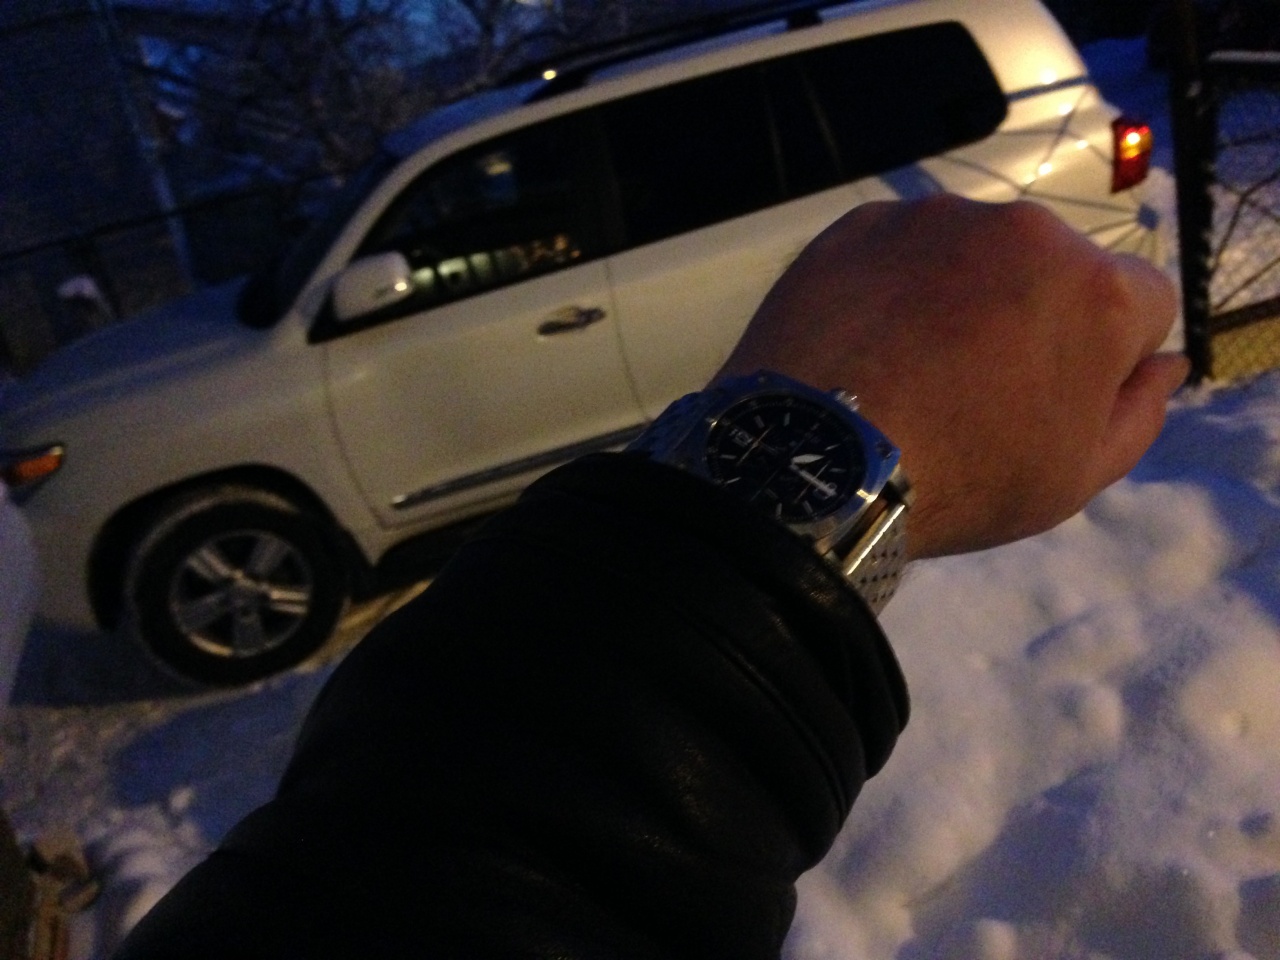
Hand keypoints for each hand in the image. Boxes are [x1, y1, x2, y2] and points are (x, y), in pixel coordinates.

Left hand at [715, 196, 1186, 558]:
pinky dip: (893, 284)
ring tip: (909, 365)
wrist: (815, 461)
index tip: (1050, 397)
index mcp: (1099, 291)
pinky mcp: (862, 222)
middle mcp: (1027, 231)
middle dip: (1033, 316)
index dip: (1106, 355)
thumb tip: (1164, 362)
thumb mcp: (1074, 477)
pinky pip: (901, 249)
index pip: (1142, 302)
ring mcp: (938, 219)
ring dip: (961, 293)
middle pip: (1055, 270)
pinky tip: (864, 341)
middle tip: (972, 387)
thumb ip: (1137, 412)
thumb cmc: (960, 479)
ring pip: (974, 252)